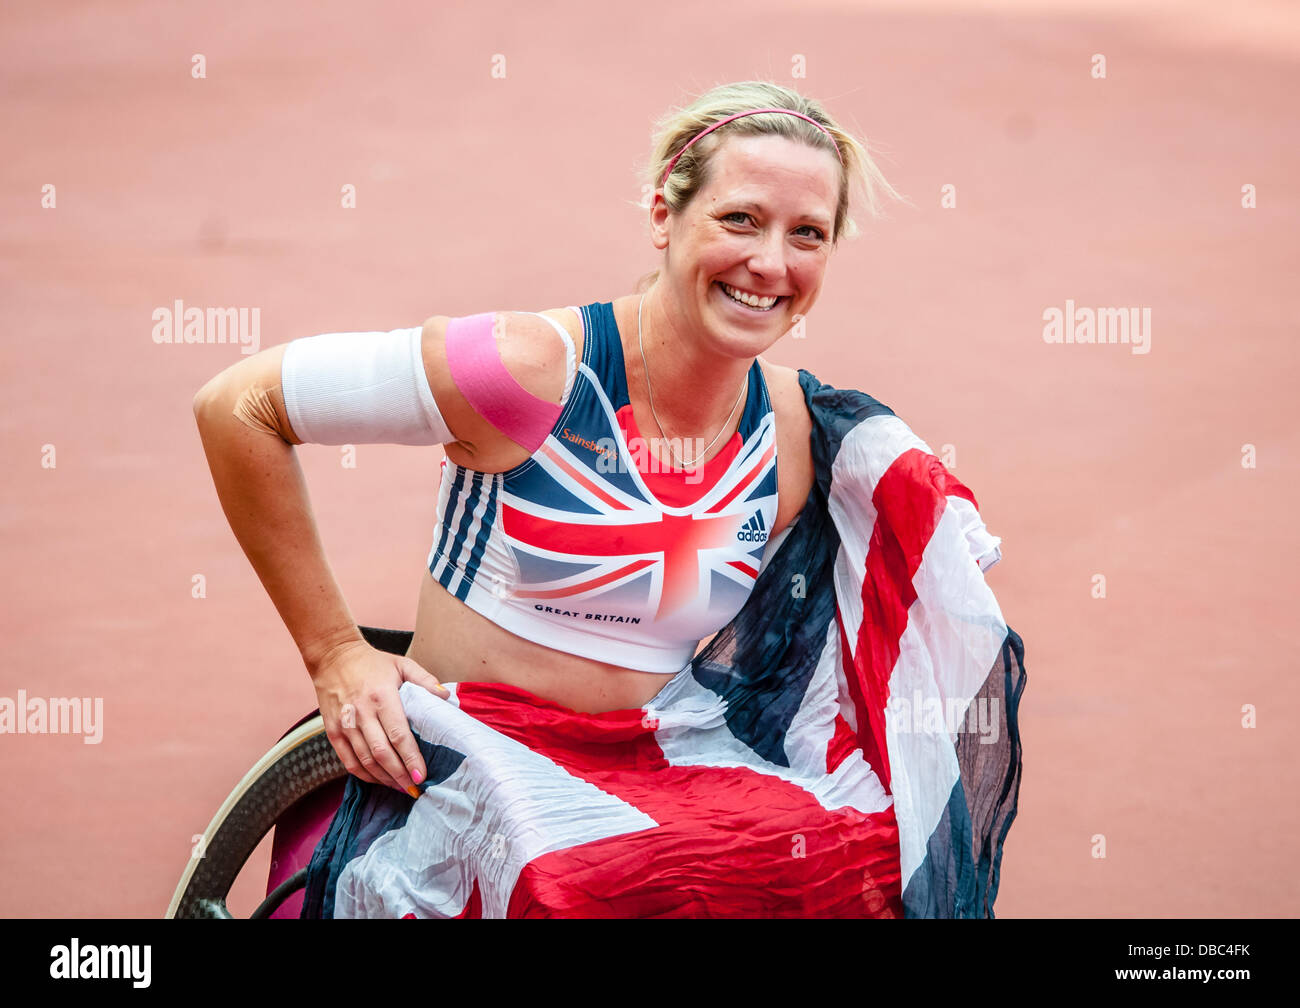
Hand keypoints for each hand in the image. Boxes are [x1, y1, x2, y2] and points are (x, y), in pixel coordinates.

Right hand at [309, 639, 449, 795]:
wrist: (333, 657)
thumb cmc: (373, 663)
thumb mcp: (402, 664)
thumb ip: (425, 680)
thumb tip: (447, 698)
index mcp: (381, 696)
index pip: (398, 734)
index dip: (410, 757)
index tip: (422, 775)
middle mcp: (361, 712)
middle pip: (381, 752)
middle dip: (399, 774)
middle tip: (414, 789)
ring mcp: (345, 723)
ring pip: (364, 760)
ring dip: (383, 778)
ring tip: (401, 788)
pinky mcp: (332, 731)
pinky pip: (348, 760)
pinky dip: (364, 775)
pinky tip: (379, 780)